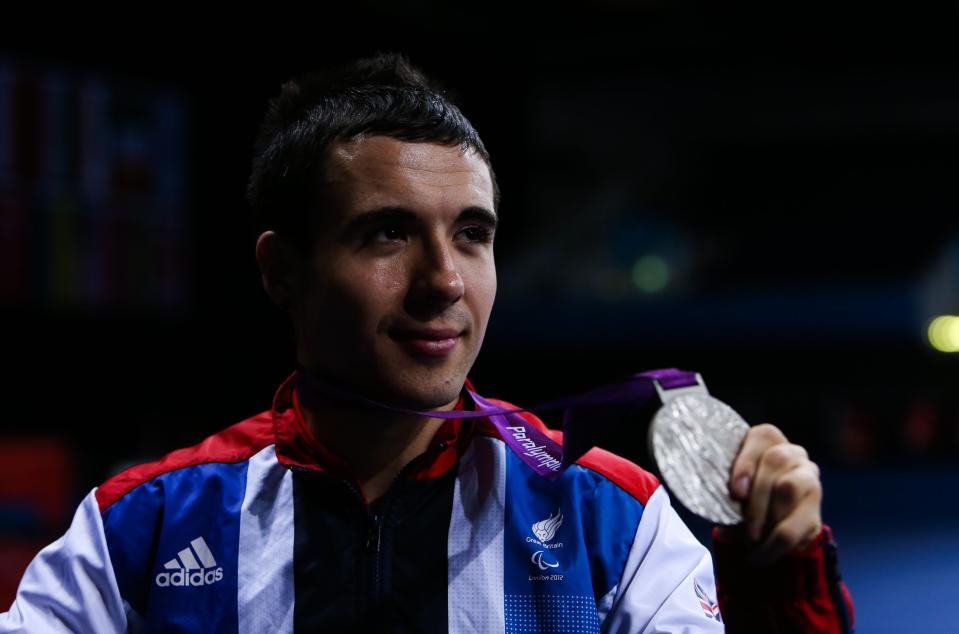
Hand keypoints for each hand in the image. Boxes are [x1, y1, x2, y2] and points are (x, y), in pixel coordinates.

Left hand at [728, 423, 822, 564]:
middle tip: (744, 527)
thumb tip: (724, 526)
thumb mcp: (730, 490)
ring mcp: (809, 477)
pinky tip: (763, 554)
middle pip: (776, 460)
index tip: (735, 492)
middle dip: (756, 497)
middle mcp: (793, 453)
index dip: (747, 462)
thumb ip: (728, 496)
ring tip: (752, 541)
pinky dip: (778, 544)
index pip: (762, 437)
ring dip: (767, 518)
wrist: (766, 522)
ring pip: (789, 487)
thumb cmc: (741, 496)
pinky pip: (801, 524)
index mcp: (767, 441)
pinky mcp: (816, 507)